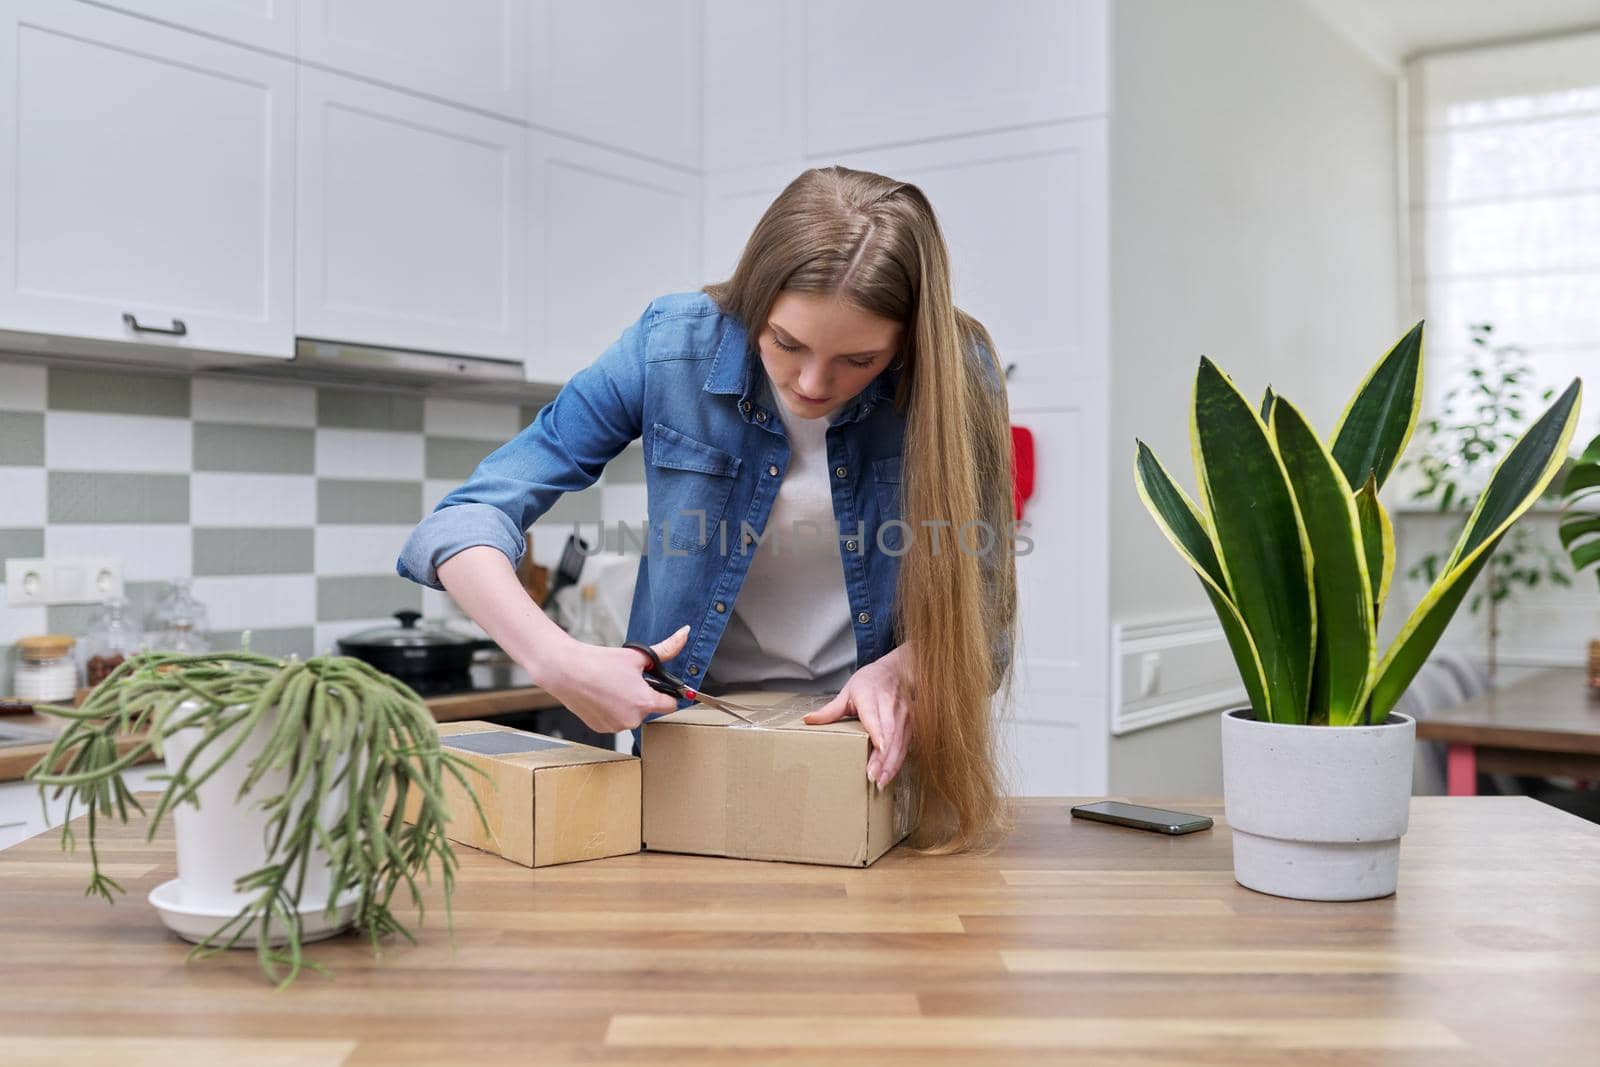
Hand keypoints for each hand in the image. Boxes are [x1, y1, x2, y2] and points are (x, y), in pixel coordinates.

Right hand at [540, 624, 690, 732]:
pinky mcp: (601, 728)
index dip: (667, 693)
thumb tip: (683, 636)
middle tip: (628, 680)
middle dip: (643, 695)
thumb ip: (666, 649)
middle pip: (649, 709)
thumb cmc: (598, 663)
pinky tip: (602, 695)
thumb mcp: (636, 655)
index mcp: (644, 702)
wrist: (566, 671)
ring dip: (627, 704)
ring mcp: (615, 726)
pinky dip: (612, 710)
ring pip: (631, 715)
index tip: (661, 686)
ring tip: (612, 686)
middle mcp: (632, 719)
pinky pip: (615, 720)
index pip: (670, 704)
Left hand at [803, 644, 912, 789]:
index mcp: (871, 696)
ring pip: (899, 743)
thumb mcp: (847, 691)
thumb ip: (830, 709)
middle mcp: (890, 706)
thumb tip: (808, 720)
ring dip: (890, 764)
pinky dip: (897, 762)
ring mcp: (903, 716)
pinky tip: (888, 775)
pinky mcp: (910, 725)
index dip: (878, 731)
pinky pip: (905, 746)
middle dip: (882, 757)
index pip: (875, 715)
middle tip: (873, 777)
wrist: (897, 671)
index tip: (879, 746)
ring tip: (880, 782)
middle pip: (889, 734)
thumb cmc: (870, 682)